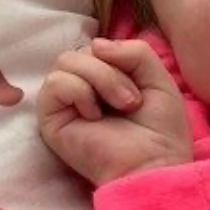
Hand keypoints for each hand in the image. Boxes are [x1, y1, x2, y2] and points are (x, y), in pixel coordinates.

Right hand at [37, 38, 191, 186]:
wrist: (155, 164)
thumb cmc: (160, 129)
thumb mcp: (157, 76)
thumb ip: (134, 50)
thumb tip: (95, 44)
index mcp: (103, 78)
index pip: (97, 45)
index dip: (119, 56)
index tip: (141, 87)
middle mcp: (80, 89)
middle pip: (80, 51)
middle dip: (111, 70)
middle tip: (132, 102)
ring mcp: (63, 105)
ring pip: (66, 61)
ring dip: (101, 78)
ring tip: (121, 106)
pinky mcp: (49, 121)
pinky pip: (54, 83)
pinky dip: (80, 92)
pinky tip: (94, 117)